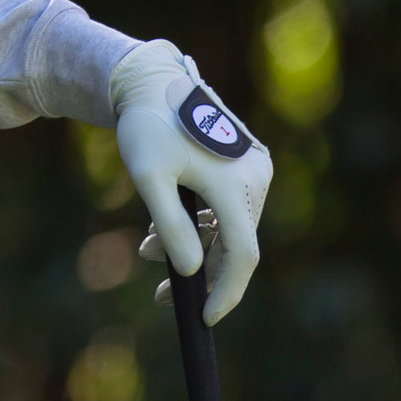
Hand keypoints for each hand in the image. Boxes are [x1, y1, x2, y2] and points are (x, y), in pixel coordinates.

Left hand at [107, 39, 271, 322]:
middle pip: (234, 245)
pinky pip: (226, 209)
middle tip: (159, 294)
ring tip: (145, 250)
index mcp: (236, 183)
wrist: (151, 81)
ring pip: (228, 229)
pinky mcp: (244, 165)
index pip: (242, 255)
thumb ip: (170, 227)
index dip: (226, 292)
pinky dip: (197, 225)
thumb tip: (191, 273)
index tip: (203, 319)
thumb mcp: (149, 178)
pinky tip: (158, 229)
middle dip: (196, 272)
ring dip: (191, 247)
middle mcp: (255, 177)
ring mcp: (253, 170)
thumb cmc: (145, 127)